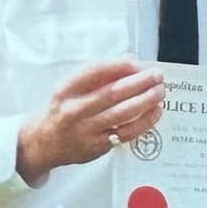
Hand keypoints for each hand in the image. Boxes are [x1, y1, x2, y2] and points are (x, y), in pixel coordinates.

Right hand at [16, 58, 164, 182]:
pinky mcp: (98, 146)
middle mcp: (75, 110)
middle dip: (139, 82)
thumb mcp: (71, 88)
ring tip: (160, 90)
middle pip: (113, 93)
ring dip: (146, 100)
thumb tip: (131, 61)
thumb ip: (99, 74)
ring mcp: (86, 130)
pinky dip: (145, 121)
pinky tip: (156, 111)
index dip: (118, 66)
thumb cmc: (64, 110)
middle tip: (157, 75)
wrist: (46, 143)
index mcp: (66, 90)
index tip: (137, 62)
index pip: (94, 72)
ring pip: (122, 113)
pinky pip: (127, 132)